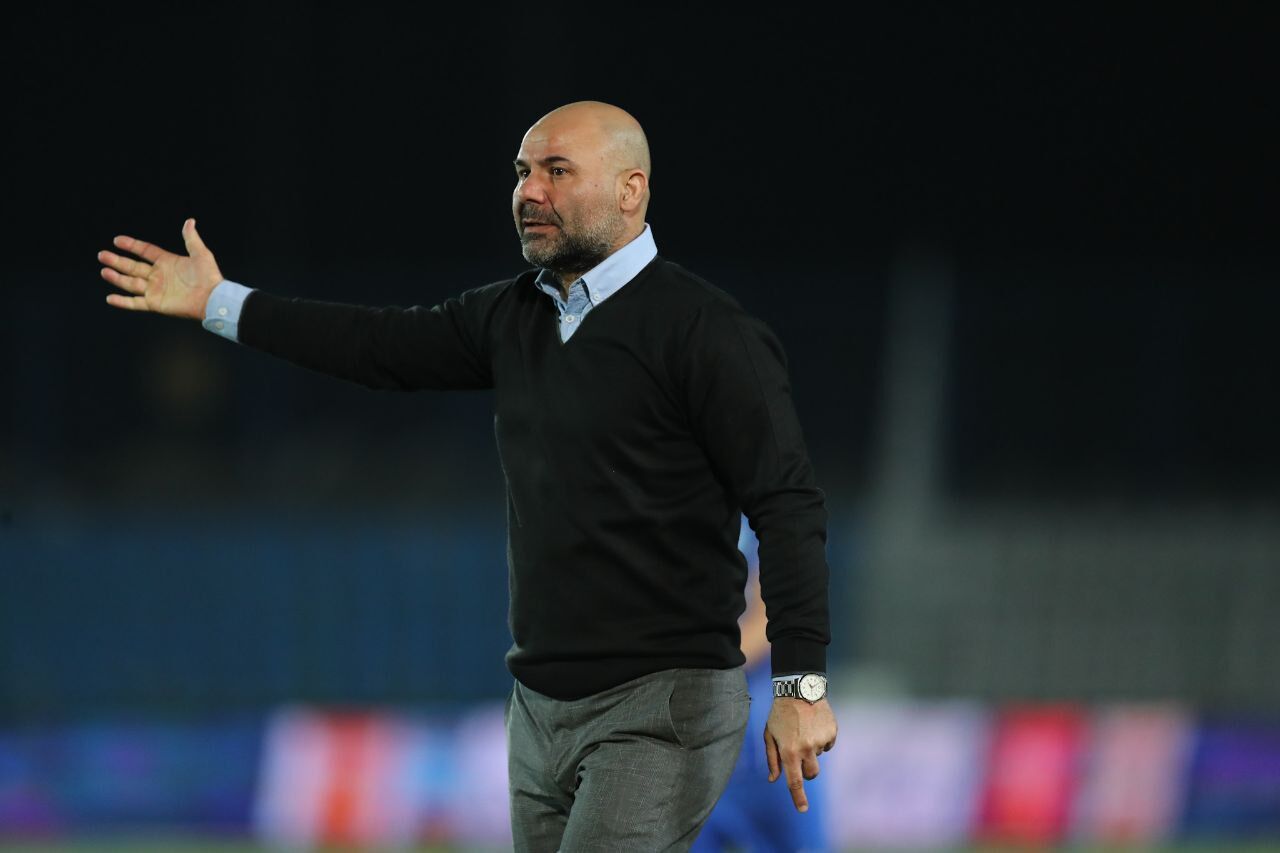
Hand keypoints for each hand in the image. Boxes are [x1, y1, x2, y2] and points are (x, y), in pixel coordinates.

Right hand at [99, 218, 223, 319]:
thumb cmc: (209, 277)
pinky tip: (110, 298)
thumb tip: (190, 221)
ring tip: (104, 271)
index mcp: (167, 262)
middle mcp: (158, 275)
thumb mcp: (201, 254)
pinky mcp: (155, 303)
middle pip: (133, 266)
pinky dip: (122, 302)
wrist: (213, 298)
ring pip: (130, 283)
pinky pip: (135, 303)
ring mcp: (155, 290)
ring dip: (116, 278)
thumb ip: (191, 238)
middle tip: (102, 254)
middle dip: (117, 261)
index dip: (131, 245)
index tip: (117, 240)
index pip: (145, 251)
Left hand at [764, 697, 836, 812]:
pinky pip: (827, 744)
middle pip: (811, 774)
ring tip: (804, 731)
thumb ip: (772, 759)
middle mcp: (806, 749)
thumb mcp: (769, 735)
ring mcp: (820, 741)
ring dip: (812, 751)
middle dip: (806, 770)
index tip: (803, 810)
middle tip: (799, 753)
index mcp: (789, 751)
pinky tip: (813, 725)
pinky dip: (821, 739)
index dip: (798, 798)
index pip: (795, 782)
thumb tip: (773, 779)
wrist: (799, 689)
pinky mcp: (831, 733)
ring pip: (818, 758)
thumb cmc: (780, 713)